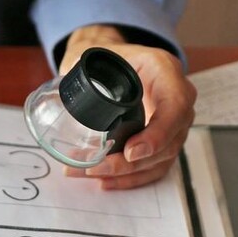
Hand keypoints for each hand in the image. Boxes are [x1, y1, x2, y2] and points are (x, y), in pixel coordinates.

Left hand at [59, 25, 195, 189]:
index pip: (175, 107)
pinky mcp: (165, 140)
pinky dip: (131, 179)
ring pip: (161, 159)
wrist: (117, 62)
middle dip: (130, 163)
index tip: (131, 151)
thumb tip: (61, 101)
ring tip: (90, 173)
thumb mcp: (99, 54)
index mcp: (165, 70)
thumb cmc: (109, 58)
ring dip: (125, 174)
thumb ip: (87, 72)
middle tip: (95, 168)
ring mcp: (175, 122)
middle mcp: (177, 97)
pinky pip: (155, 167)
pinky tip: (107, 181)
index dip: (157, 134)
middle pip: (168, 141)